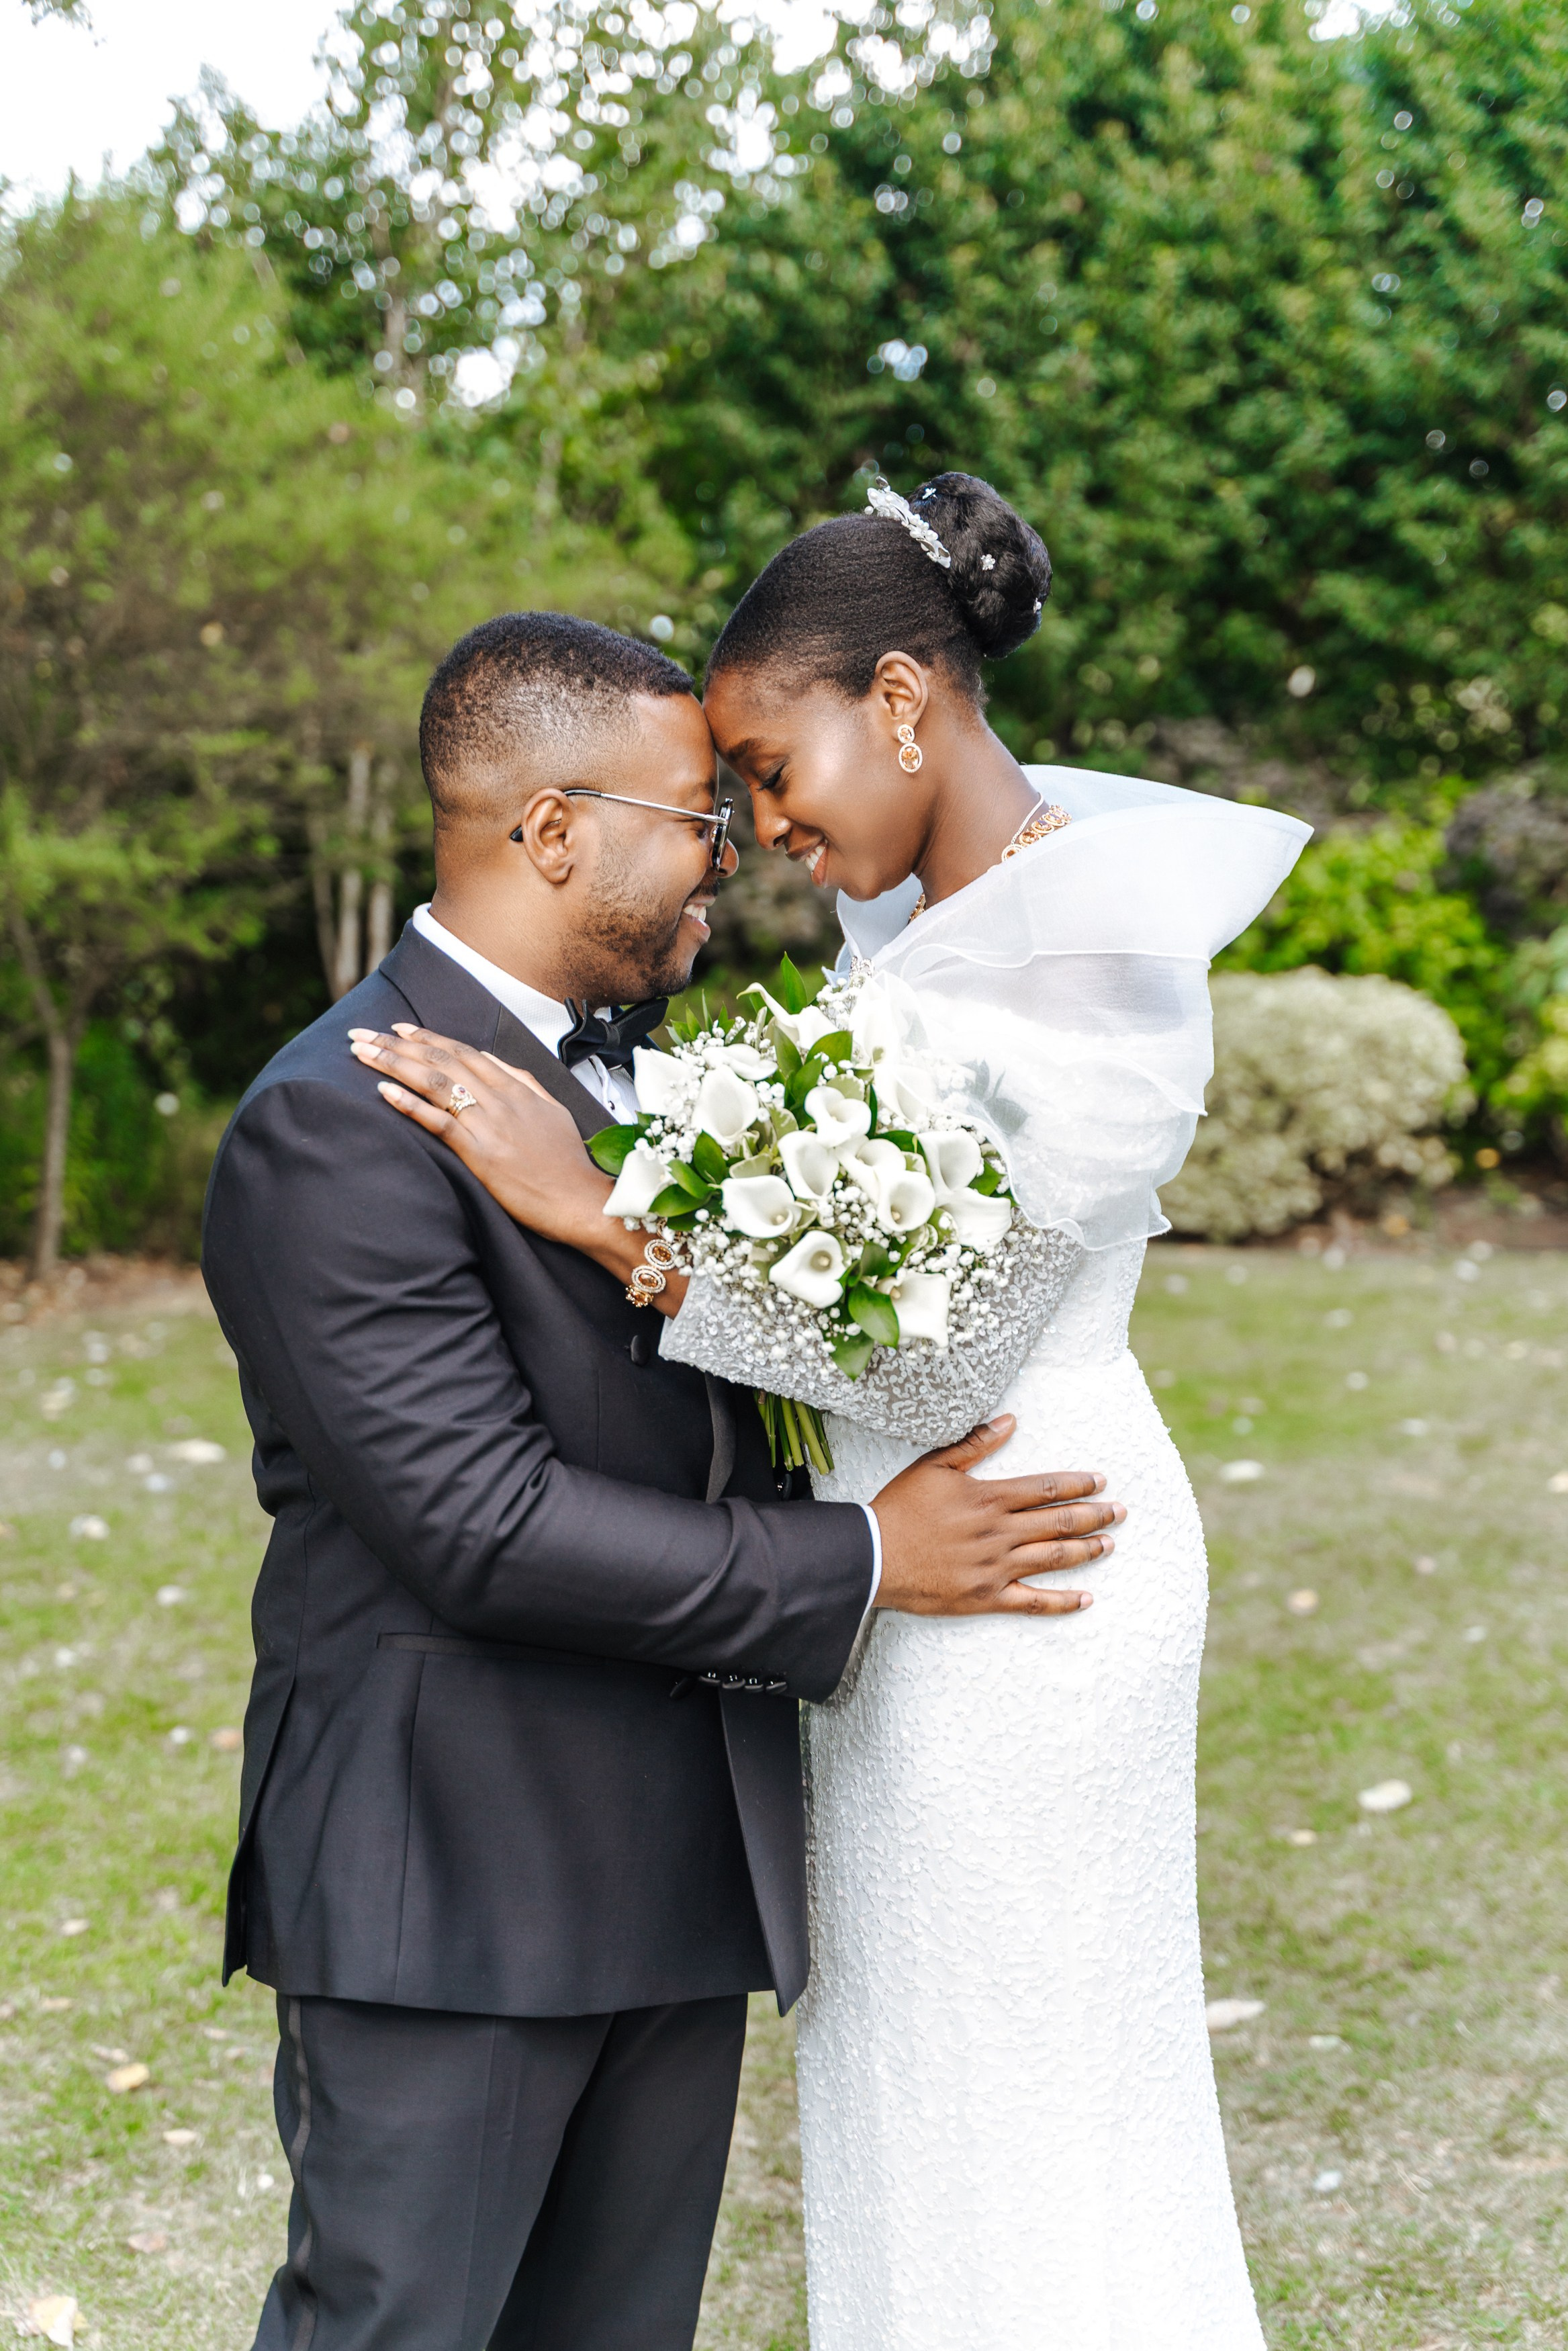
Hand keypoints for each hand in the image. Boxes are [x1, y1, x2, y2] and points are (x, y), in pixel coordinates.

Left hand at [348, 1024, 615, 1250]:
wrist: (581, 1200)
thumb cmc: (566, 1161)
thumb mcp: (551, 1110)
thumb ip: (521, 1080)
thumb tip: (490, 1058)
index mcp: (516, 1088)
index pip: (463, 1052)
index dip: (427, 1038)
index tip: (398, 1028)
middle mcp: (500, 1100)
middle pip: (441, 1061)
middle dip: (396, 1044)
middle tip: (361, 1034)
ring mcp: (490, 1125)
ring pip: (434, 1084)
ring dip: (393, 1065)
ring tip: (361, 1054)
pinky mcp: (481, 1155)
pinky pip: (440, 1123)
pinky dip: (410, 1105)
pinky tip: (383, 1092)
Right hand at [870, 1417, 1121, 1617]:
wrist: (874, 1556)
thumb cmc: (900, 1509)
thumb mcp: (934, 1466)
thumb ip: (975, 1443)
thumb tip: (1010, 1421)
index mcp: (990, 1498)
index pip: (1047, 1488)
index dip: (1079, 1483)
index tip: (1102, 1481)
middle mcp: (999, 1532)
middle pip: (1059, 1522)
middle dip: (1094, 1515)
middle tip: (1120, 1511)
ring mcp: (996, 1567)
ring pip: (1053, 1558)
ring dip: (1086, 1550)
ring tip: (1110, 1543)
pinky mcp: (987, 1597)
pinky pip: (1033, 1602)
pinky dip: (1062, 1601)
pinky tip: (1086, 1598)